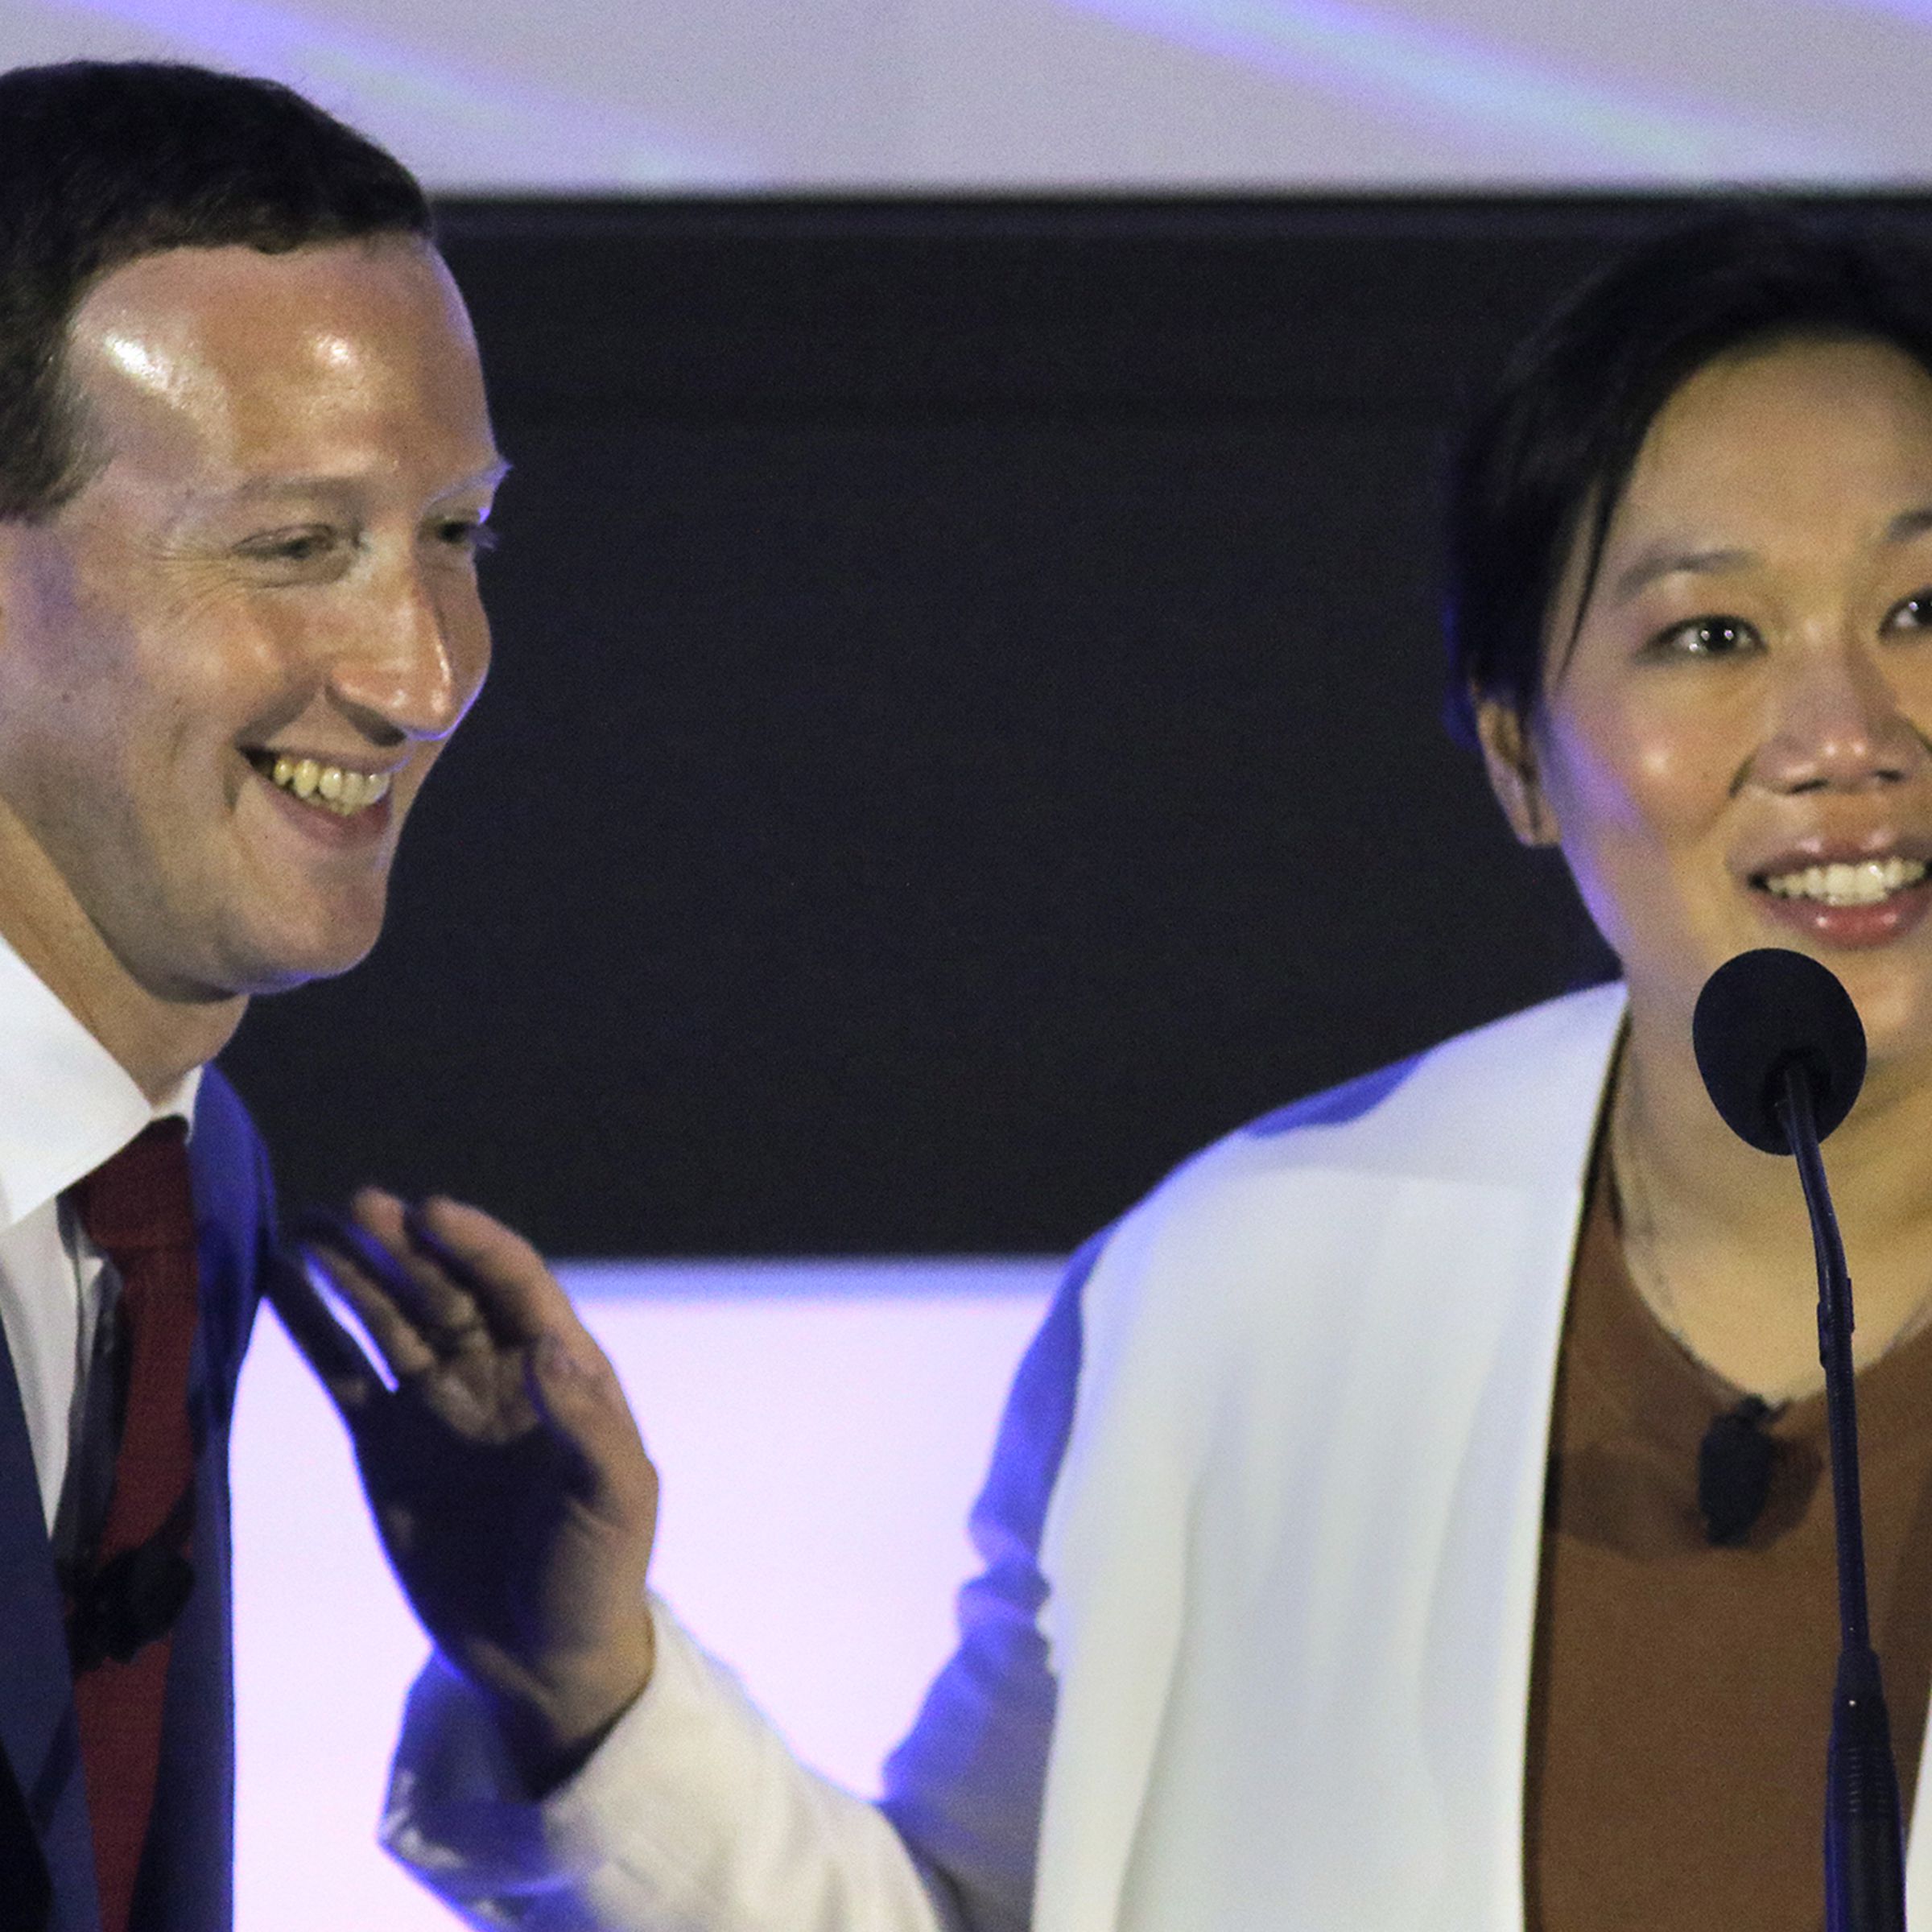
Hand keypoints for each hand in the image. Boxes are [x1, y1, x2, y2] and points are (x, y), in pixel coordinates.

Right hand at [269, 1189, 659, 1791]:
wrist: (545, 1655)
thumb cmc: (598, 1570)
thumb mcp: (614, 1498)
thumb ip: (586, 1425)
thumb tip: (552, 1349)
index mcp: (562, 1369)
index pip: (516, 1284)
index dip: (476, 1244)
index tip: (431, 1212)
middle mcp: (496, 1371)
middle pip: (445, 1288)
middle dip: (404, 1246)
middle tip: (359, 1203)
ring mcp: (437, 1403)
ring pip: (390, 1317)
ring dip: (354, 1270)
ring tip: (309, 1223)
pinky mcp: (386, 1445)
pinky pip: (345, 1371)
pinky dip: (313, 1328)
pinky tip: (280, 1283)